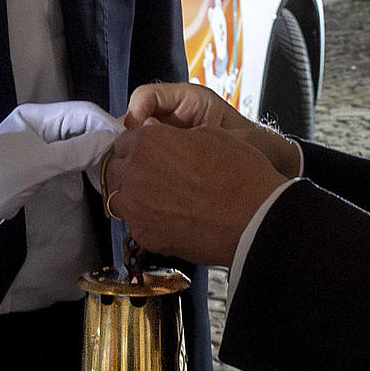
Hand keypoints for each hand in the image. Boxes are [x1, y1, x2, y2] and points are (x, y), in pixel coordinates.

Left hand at [0, 100, 122, 241]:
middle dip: (101, 145)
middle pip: (80, 129)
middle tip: (119, 167)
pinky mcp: (33, 167)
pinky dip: (72, 176)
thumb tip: (111, 141)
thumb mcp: (38, 165)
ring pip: (73, 148)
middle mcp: (38, 126)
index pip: (82, 112)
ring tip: (102, 181)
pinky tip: (78, 192)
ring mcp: (35, 147)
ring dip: (89, 162)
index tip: (129, 146)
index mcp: (37, 116)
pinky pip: (62, 165)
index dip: (107, 126)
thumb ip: (75, 152)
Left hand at [102, 120, 287, 265]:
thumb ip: (176, 138)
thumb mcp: (210, 135)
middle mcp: (133, 173)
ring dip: (135, 198)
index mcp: (147, 142)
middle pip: (115, 170)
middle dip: (130, 171)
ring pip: (120, 199)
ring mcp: (136, 207)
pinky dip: (149, 223)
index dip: (138, 148)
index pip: (123, 142)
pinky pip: (137, 225)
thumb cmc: (239, 173)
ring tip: (162, 201)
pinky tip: (171, 221)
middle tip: (155, 178)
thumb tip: (169, 143)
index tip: (150, 155)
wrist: (254, 218)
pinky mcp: (145, 235)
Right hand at [125, 83, 300, 178]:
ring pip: (139, 143)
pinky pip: (150, 160)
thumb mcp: (229, 137)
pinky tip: (152, 186)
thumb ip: (192, 135)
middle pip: (136, 120)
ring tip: (145, 177)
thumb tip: (148, 132)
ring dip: (138, 159)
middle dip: (132, 141)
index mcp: (189, 100)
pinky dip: (147, 172)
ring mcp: (172, 134)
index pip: (147, 97)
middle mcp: (175, 114)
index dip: (135, 114)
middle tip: (135, 163)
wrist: (273, 164)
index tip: (138, 139)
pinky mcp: (172, 155)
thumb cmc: (257, 146)